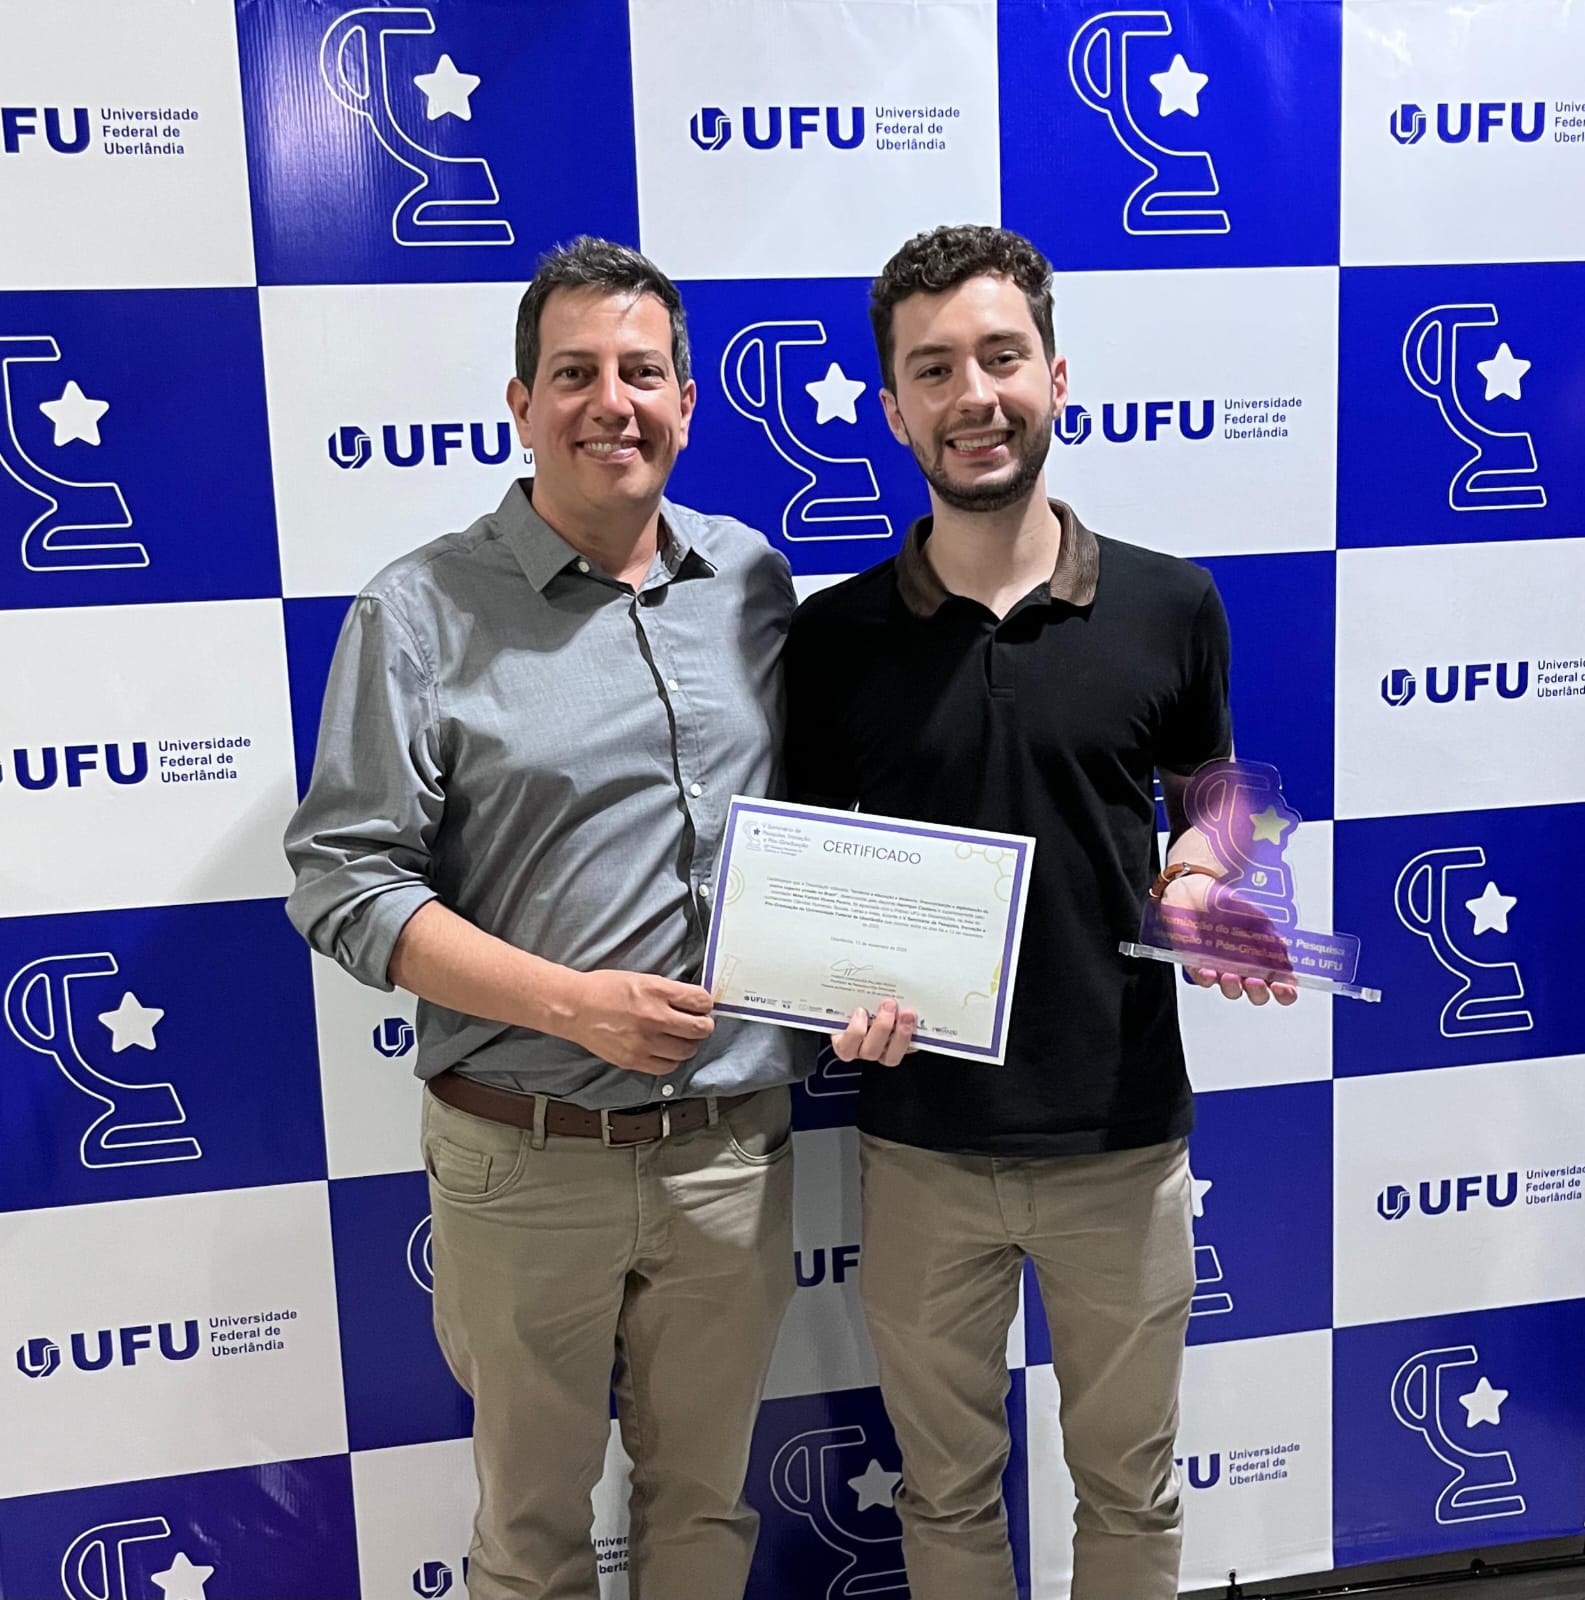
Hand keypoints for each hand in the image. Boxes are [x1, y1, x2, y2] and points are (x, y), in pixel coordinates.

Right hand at [564, 969, 714, 1074]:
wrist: (575, 1008)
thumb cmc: (606, 989)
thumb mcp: (642, 978)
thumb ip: (670, 991)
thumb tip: (695, 1003)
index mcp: (657, 991)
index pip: (701, 1001)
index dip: (706, 1004)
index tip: (702, 1006)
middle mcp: (654, 1017)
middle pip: (701, 1028)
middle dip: (704, 1025)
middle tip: (698, 1023)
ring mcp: (644, 1042)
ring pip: (687, 1050)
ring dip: (690, 1044)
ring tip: (681, 1037)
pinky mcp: (634, 1061)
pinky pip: (668, 1067)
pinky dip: (672, 1059)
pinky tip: (666, 1050)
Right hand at [829, 998, 916, 1066]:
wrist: (876, 1003)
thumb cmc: (858, 999)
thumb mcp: (850, 996)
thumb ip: (849, 992)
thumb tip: (858, 977)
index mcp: (845, 1040)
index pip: (845, 1046)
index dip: (854, 1031)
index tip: (861, 1010)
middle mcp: (863, 1049)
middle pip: (870, 1051)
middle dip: (882, 1027)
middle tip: (889, 1004)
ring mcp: (883, 1052)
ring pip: (890, 1057)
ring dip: (901, 1035)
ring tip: (907, 1013)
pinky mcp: (902, 1049)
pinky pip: (909, 1050)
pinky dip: (914, 1035)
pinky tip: (918, 1021)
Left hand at [1161, 876, 1298, 1007]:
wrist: (1196, 891)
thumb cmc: (1228, 904)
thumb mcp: (1257, 918)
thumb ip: (1271, 937)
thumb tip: (1284, 951)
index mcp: (1263, 959)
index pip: (1279, 984)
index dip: (1285, 992)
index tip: (1282, 986)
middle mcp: (1245, 968)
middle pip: (1257, 994)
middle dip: (1258, 992)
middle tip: (1255, 980)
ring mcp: (1222, 969)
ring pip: (1232, 991)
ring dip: (1234, 987)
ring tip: (1231, 974)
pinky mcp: (1198, 965)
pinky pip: (1203, 979)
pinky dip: (1207, 978)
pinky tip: (1209, 971)